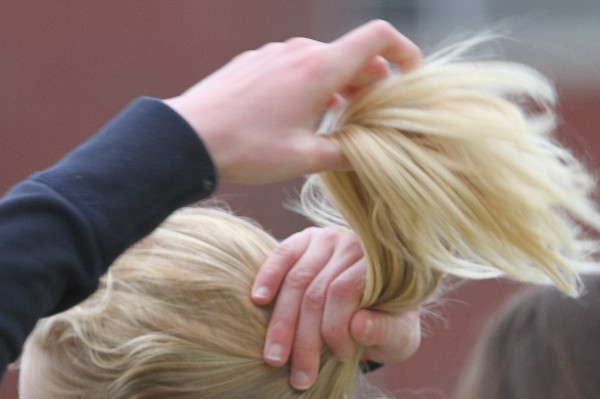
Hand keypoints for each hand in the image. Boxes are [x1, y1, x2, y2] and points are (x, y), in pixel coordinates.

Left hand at [164, 20, 420, 184]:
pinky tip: (302, 117)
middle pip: (352, 54)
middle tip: (374, 118)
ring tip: (337, 122)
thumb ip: (346, 153)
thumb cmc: (246, 149)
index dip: (405, 51)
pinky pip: (296, 66)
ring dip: (340, 85)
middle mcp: (299, 52)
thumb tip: (374, 154)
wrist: (188, 138)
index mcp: (319, 68)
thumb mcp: (304, 160)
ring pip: (324, 61)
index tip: (411, 76)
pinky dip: (312, 85)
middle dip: (371, 82)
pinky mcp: (255, 62)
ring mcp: (275, 53)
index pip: (378, 37)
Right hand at [253, 226, 421, 389]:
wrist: (382, 304)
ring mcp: (327, 239)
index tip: (340, 357)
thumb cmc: (390, 324)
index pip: (344, 291)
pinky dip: (268, 277)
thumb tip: (358, 326)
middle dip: (303, 338)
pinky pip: (282, 256)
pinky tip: (258, 301)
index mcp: (381, 266)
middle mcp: (353, 245)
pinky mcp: (306, 241)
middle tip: (298, 377)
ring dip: (281, 324)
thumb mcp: (400, 337)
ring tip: (274, 359)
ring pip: (296, 281)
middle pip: (316, 291)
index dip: (335, 328)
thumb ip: (387, 332)